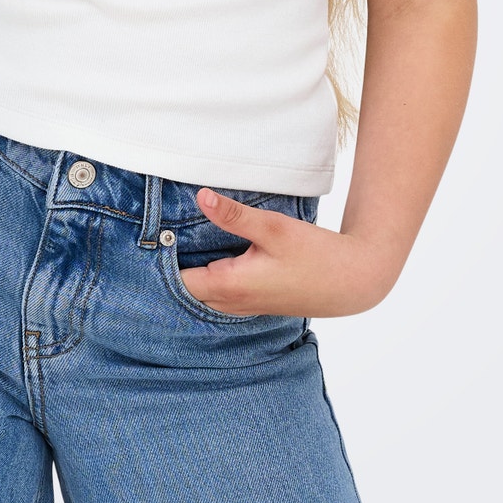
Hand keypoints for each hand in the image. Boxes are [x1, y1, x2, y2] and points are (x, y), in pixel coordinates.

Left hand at [178, 189, 397, 318]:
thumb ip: (234, 215)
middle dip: (169, 267)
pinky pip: (218, 295)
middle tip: (156, 237)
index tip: (150, 236)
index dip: (161, 260)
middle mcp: (232, 303)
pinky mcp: (254, 302)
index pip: (177, 280)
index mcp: (230, 286)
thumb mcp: (273, 228)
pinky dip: (207, 278)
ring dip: (189, 274)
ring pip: (202, 294)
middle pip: (185, 289)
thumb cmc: (315, 256)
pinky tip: (208, 256)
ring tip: (175, 246)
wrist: (352, 281)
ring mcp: (244, 306)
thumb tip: (200, 196)